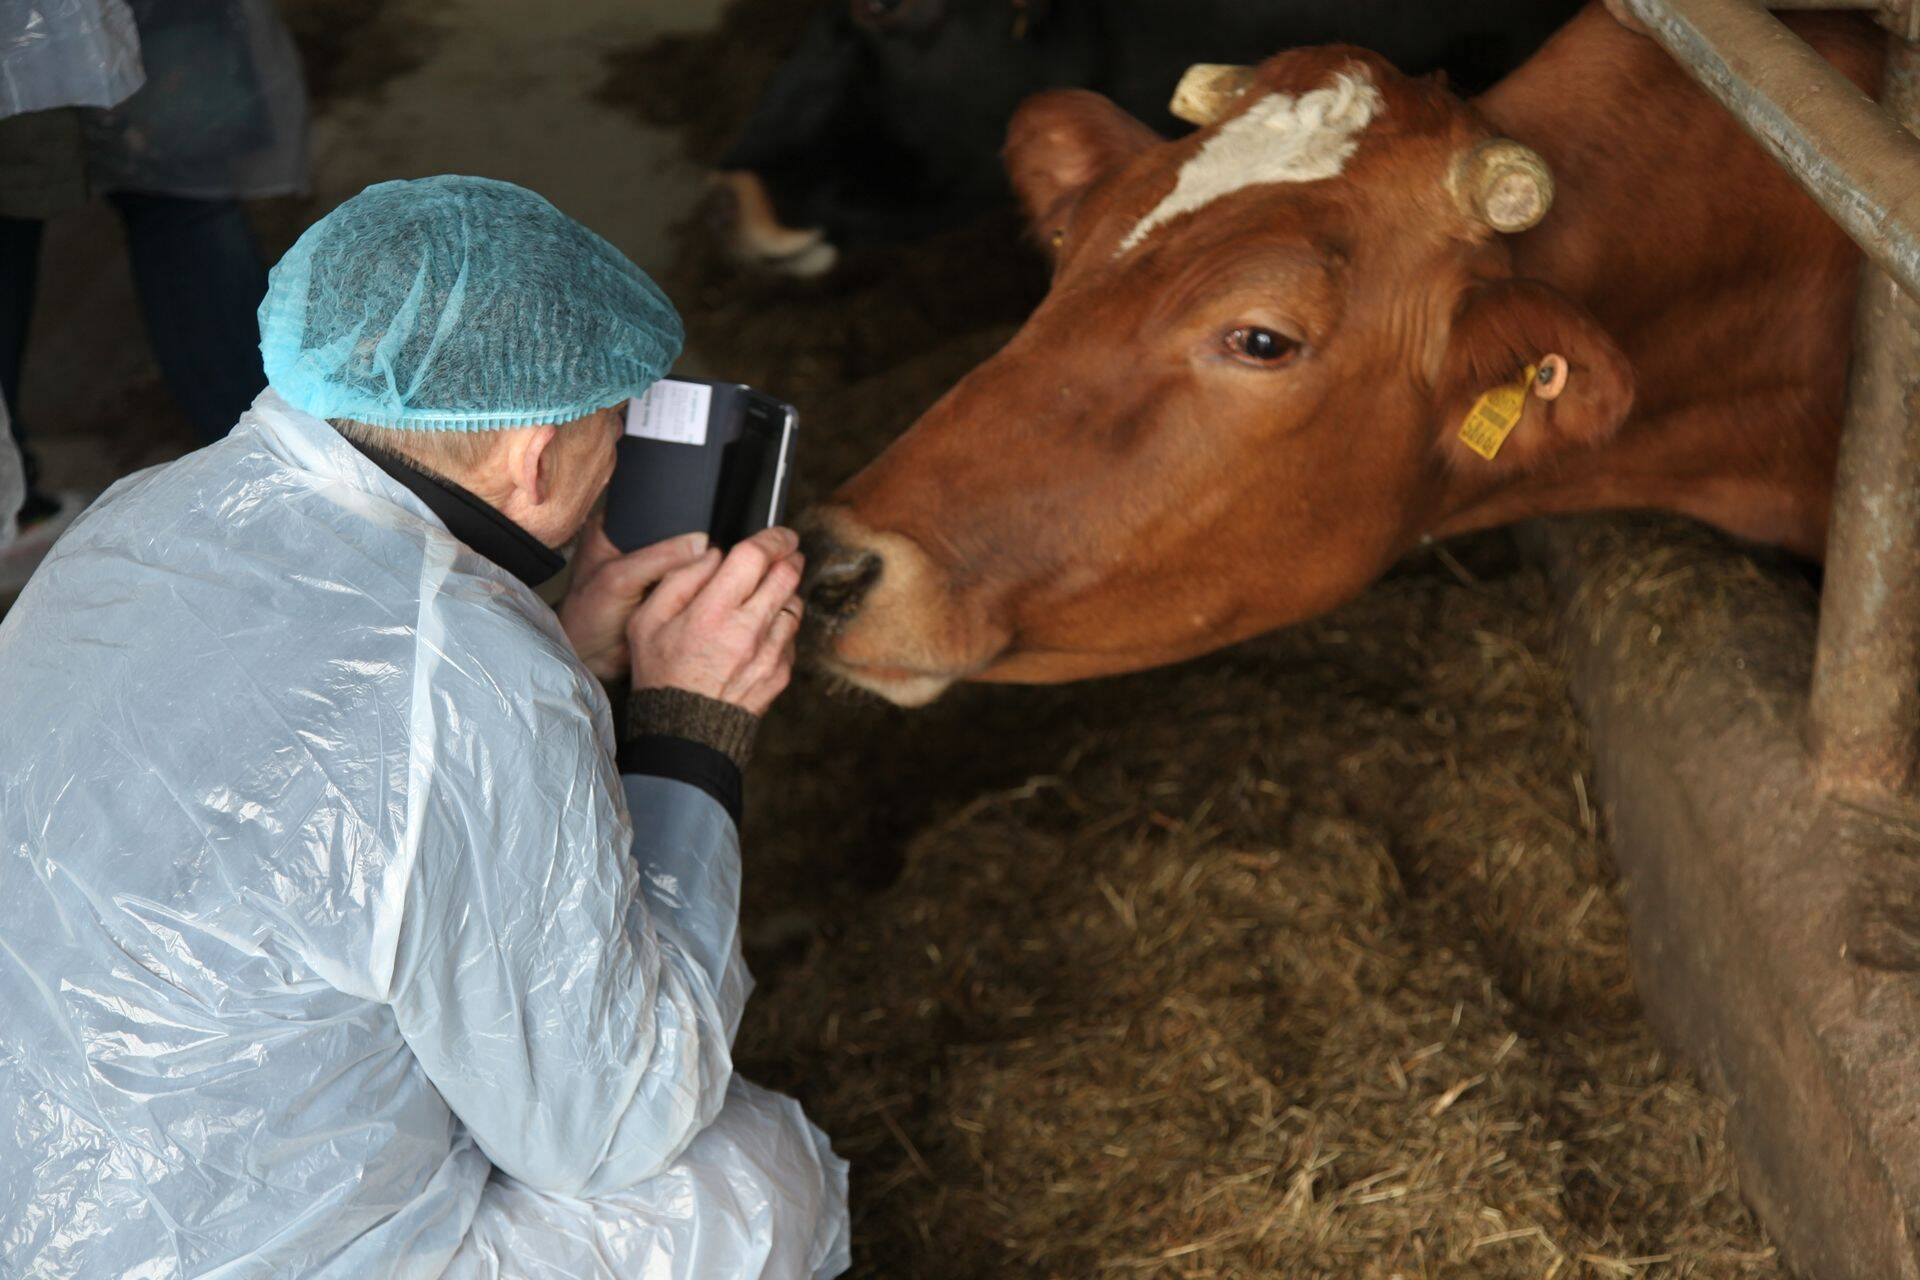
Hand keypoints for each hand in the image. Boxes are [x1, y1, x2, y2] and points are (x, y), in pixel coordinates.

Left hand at [559, 513, 710, 680]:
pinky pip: (691, 580)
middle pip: (677, 531)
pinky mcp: (668, 589)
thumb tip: (702, 543)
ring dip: (700, 565)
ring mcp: (654, 567)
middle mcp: (637, 542)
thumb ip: (657, 558)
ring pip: (687, 557)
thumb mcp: (619, 578)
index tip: (705, 516)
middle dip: (693, 541)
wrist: (594, 660)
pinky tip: (709, 583)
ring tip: (715, 566)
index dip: (678, 511)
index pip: (656, 507)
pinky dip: (700, 583)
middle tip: (714, 547)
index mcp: (616, 525)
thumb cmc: (588, 616)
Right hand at [628, 526, 805, 715]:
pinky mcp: (781, 671)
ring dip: (786, 591)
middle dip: (789, 557)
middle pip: (788, 575)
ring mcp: (769, 652)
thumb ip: (680, 579)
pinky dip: (782, 625)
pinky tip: (761, 630)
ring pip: (795, 603)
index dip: (774, 537)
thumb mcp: (648, 621)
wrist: (686, 730)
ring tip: (766, 594)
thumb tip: (713, 555)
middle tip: (784, 553)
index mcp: (713, 611)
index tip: (779, 534)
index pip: (757, 556)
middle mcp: (748, 629)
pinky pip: (792, 635)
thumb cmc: (662, 674)